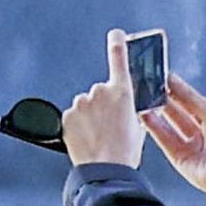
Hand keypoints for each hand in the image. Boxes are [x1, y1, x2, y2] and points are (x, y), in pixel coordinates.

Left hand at [62, 29, 145, 168]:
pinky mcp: (67, 115)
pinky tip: (88, 139)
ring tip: (98, 137)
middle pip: (100, 92)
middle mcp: (100, 92)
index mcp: (122, 93)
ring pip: (86, 106)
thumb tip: (129, 107)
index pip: (119, 59)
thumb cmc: (124, 154)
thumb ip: (133, 110)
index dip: (118, 43)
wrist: (105, 171)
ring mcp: (81, 103)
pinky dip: (78, 126)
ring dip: (90, 117)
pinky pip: (73, 117)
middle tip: (110, 127)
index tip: (117, 34)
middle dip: (103, 106)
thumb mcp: (139, 129)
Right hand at [143, 72, 205, 196]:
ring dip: (156, 115)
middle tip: (150, 89)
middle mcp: (201, 135)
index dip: (176, 92)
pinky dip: (155, 130)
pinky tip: (146, 117)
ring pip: (169, 129)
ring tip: (144, 101)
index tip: (162, 80)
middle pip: (178, 116)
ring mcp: (191, 148)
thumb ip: (189, 96)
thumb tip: (174, 80)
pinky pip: (165, 143)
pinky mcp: (181, 160)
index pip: (190, 104)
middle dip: (164, 102)